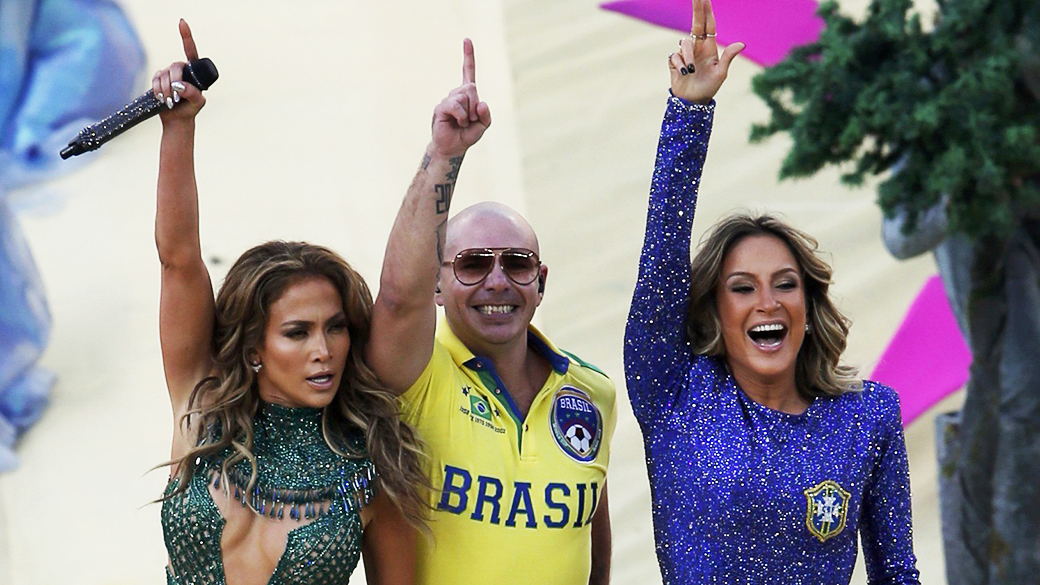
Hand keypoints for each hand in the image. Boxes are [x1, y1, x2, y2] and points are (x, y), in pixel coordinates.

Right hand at [154, 19, 206, 123]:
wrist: (178, 119)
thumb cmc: (191, 109)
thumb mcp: (197, 103)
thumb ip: (193, 94)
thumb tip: (179, 86)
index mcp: (194, 70)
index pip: (190, 50)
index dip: (186, 36)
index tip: (182, 22)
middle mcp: (181, 68)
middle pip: (175, 67)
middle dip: (175, 82)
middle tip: (176, 97)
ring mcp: (168, 73)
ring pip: (164, 75)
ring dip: (166, 90)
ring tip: (171, 102)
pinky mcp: (158, 79)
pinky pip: (155, 79)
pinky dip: (158, 90)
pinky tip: (162, 99)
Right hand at [430, 39, 491, 157]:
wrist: (452, 148)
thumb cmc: (467, 135)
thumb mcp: (483, 125)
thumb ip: (486, 115)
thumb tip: (481, 103)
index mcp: (468, 94)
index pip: (468, 72)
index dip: (468, 56)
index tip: (466, 39)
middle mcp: (457, 93)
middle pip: (472, 88)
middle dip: (475, 106)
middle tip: (470, 120)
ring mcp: (448, 99)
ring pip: (465, 97)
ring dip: (468, 114)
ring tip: (462, 123)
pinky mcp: (441, 107)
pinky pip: (457, 106)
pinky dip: (462, 117)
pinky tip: (457, 123)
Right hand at [669, 0, 743, 103]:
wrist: (693, 102)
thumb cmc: (709, 87)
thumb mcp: (721, 73)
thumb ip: (728, 57)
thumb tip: (742, 43)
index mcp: (709, 47)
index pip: (708, 24)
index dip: (706, 10)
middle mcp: (697, 46)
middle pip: (696, 23)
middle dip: (697, 9)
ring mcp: (685, 53)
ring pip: (684, 43)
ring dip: (689, 56)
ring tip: (693, 70)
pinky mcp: (675, 61)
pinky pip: (675, 56)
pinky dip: (681, 64)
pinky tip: (686, 73)